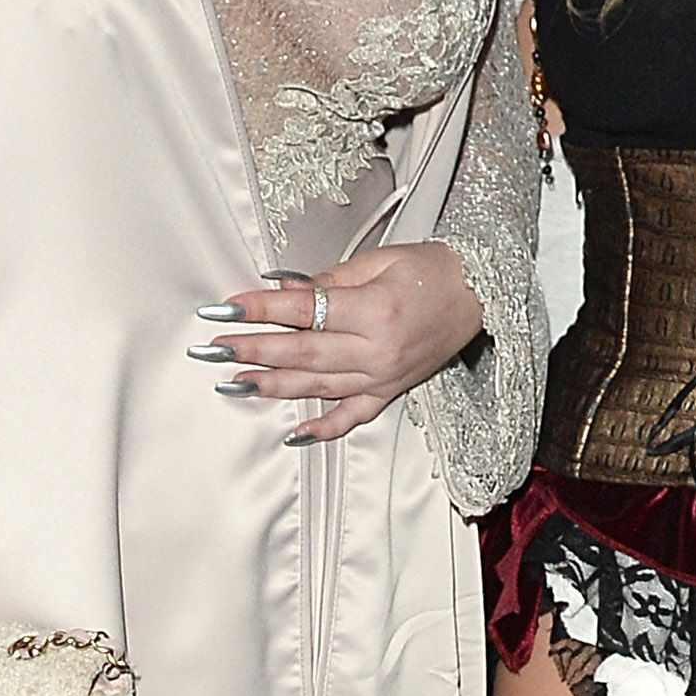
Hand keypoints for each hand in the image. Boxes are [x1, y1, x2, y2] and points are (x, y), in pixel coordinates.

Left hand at [190, 245, 484, 445]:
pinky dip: (323, 429)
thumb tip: (282, 291)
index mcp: (374, 310)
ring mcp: (383, 376)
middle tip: (214, 349)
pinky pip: (353, 416)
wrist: (481, 293)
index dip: (261, 309)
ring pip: (319, 386)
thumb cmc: (431, 270)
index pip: (305, 310)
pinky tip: (292, 434)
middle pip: (304, 352)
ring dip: (273, 386)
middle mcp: (377, 350)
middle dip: (255, 350)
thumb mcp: (380, 261)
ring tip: (234, 383)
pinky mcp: (391, 391)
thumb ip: (329, 280)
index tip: (225, 309)